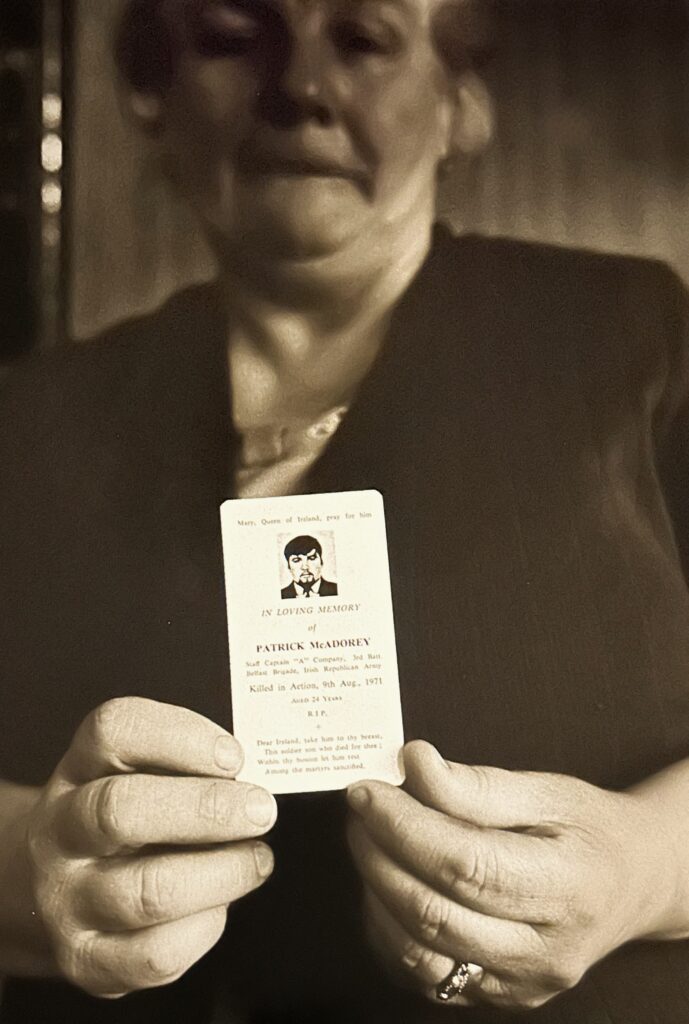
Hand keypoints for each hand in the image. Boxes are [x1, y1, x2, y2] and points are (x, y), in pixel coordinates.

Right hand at [24, 697, 275, 997]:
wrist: (63, 887)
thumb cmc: (130, 817)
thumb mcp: (145, 773)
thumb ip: (191, 764)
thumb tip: (253, 778)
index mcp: (81, 768)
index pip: (114, 730)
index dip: (180, 736)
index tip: (234, 756)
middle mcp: (61, 830)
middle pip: (120, 810)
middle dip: (205, 809)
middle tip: (261, 809)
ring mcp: (66, 898)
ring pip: (147, 891)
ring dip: (222, 872)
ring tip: (256, 859)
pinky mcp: (86, 959)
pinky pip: (155, 953)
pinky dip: (205, 927)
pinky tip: (219, 904)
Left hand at [347, 741, 671, 1011]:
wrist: (627, 884)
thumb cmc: (588, 830)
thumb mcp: (547, 791)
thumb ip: (477, 785)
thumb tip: (415, 763)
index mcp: (566, 887)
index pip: (464, 864)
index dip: (403, 826)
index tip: (367, 790)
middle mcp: (544, 951)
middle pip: (433, 912)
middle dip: (378, 853)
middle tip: (360, 808)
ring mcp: (518, 985)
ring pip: (417, 951)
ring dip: (374, 890)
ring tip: (370, 838)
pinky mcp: (492, 997)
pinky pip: (420, 972)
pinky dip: (387, 926)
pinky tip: (386, 881)